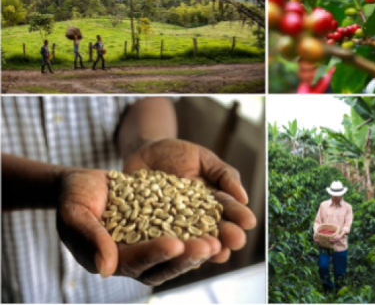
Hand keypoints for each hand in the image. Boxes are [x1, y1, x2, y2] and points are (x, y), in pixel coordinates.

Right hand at [57, 170, 214, 284]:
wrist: (86, 183)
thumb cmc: (74, 198)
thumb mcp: (74, 214)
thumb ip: (90, 238)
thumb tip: (107, 269)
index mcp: (113, 260)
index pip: (137, 262)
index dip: (156, 253)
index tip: (176, 244)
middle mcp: (136, 258)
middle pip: (165, 264)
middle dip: (188, 256)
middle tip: (210, 245)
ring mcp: (153, 244)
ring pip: (181, 253)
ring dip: (202, 248)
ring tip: (222, 240)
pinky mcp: (166, 229)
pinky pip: (188, 233)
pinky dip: (204, 231)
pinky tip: (222, 224)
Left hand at [123, 140, 256, 266]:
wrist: (143, 152)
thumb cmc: (178, 154)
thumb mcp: (205, 159)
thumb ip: (224, 175)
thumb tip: (244, 198)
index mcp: (213, 202)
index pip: (229, 210)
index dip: (239, 216)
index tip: (250, 222)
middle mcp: (195, 218)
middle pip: (213, 230)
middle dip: (226, 236)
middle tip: (237, 241)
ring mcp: (173, 224)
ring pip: (190, 239)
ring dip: (203, 247)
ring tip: (214, 252)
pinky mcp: (148, 228)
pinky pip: (159, 239)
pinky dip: (169, 247)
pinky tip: (179, 253)